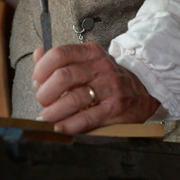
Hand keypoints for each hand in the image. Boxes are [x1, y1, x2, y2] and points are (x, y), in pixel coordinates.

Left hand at [32, 41, 159, 133]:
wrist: (143, 89)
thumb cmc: (107, 77)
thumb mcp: (87, 60)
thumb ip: (61, 58)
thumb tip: (37, 54)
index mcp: (90, 52)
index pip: (59, 54)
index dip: (41, 69)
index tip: (37, 81)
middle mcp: (99, 66)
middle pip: (63, 76)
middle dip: (45, 92)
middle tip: (41, 101)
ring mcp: (108, 87)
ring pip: (73, 98)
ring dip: (53, 111)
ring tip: (45, 118)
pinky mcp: (114, 108)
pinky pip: (87, 118)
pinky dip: (69, 125)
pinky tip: (59, 127)